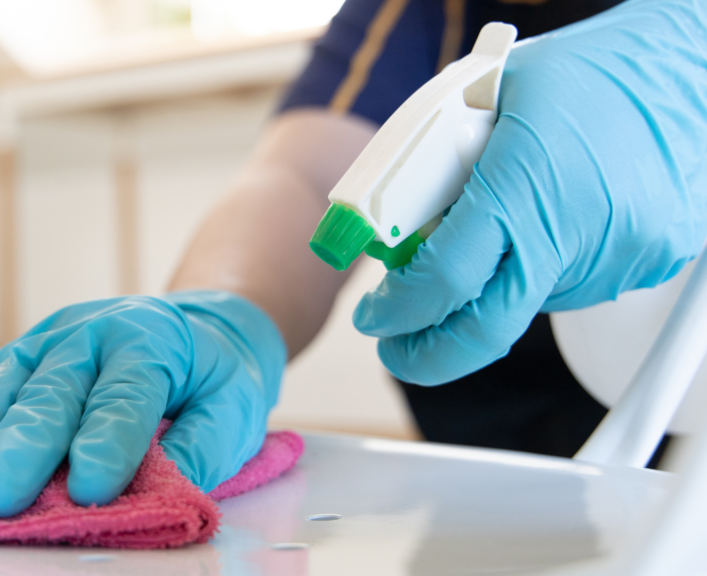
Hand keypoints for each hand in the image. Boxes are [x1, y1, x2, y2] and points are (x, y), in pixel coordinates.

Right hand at [0, 290, 285, 516]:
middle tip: (1, 500)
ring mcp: (45, 343)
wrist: (193, 329)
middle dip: (24, 448)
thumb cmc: (212, 377)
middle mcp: (88, 334)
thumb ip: (203, 447)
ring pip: (0, 388)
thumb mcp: (233, 407)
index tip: (92, 490)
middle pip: (52, 392)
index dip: (109, 442)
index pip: (126, 394)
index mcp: (149, 340)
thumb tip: (167, 493)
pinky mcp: (17, 360)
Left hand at [354, 0, 706, 383]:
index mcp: (525, 186)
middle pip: (485, 332)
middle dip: (428, 354)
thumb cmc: (585, 72)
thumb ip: (433, 168)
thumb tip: (393, 231)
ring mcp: (616, 256)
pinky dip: (539, 269)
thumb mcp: (482, 98)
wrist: (691, 68)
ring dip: (491, 290)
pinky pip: (569, 287)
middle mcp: (576, 233)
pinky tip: (547, 221)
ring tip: (497, 227)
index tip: (376, 318)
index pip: (445, 281)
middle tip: (398, 345)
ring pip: (525, 304)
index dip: (397, 312)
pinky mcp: (645, 265)